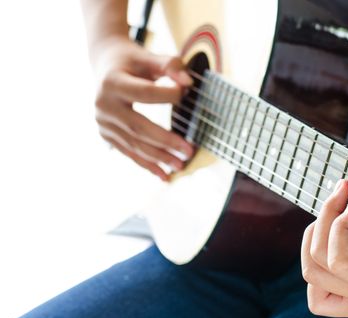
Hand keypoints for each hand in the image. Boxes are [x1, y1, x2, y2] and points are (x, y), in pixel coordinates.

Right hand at [93, 38, 194, 180]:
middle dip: (165, 141)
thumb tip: (188, 83)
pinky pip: (129, 153)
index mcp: (113, 82)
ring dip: (159, 158)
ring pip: (134, 144)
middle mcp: (104, 105)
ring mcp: (103, 123)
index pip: (143, 93)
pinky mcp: (107, 135)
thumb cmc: (132, 61)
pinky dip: (148, 165)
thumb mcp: (149, 57)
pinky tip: (165, 175)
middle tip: (189, 150)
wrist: (104, 66)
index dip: (166, 95)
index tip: (186, 95)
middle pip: (138, 126)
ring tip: (181, 165)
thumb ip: (170, 65)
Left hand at [301, 139, 347, 316]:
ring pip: (312, 276)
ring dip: (311, 241)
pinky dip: (314, 276)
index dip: (336, 225)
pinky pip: (319, 302)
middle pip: (320, 263)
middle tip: (338, 198)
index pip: (340, 260)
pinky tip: (327, 250)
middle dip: (323, 221)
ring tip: (329, 219)